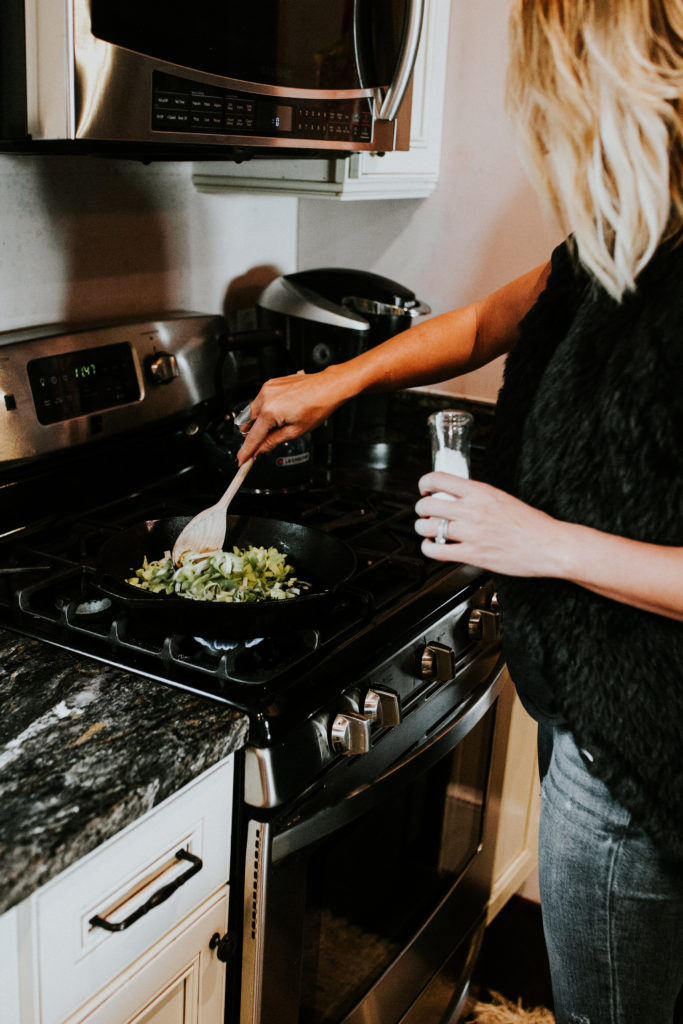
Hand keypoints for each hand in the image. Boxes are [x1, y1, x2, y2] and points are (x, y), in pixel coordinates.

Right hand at [236, 366, 346, 461]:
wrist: (329, 387)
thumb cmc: (318, 406)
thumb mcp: (295, 431)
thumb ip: (273, 441)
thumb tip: (261, 450)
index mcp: (270, 411)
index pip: (253, 436)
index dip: (246, 451)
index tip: (242, 459)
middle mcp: (265, 397)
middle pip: (247, 422)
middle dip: (252, 434)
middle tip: (262, 443)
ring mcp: (267, 388)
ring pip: (252, 411)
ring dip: (258, 422)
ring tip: (277, 425)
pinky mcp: (271, 384)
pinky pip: (260, 400)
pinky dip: (264, 410)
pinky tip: (279, 413)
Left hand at [414, 472, 564, 576]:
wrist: (549, 546)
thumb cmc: (532, 525)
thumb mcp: (503, 498)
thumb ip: (479, 496)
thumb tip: (458, 496)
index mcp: (481, 492)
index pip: (439, 479)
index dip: (425, 483)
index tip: (425, 489)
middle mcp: (473, 510)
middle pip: (428, 505)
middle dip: (421, 509)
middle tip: (426, 513)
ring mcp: (471, 533)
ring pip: (428, 527)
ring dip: (422, 529)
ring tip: (428, 530)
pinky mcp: (473, 554)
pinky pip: (437, 551)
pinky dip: (429, 549)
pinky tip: (433, 547)